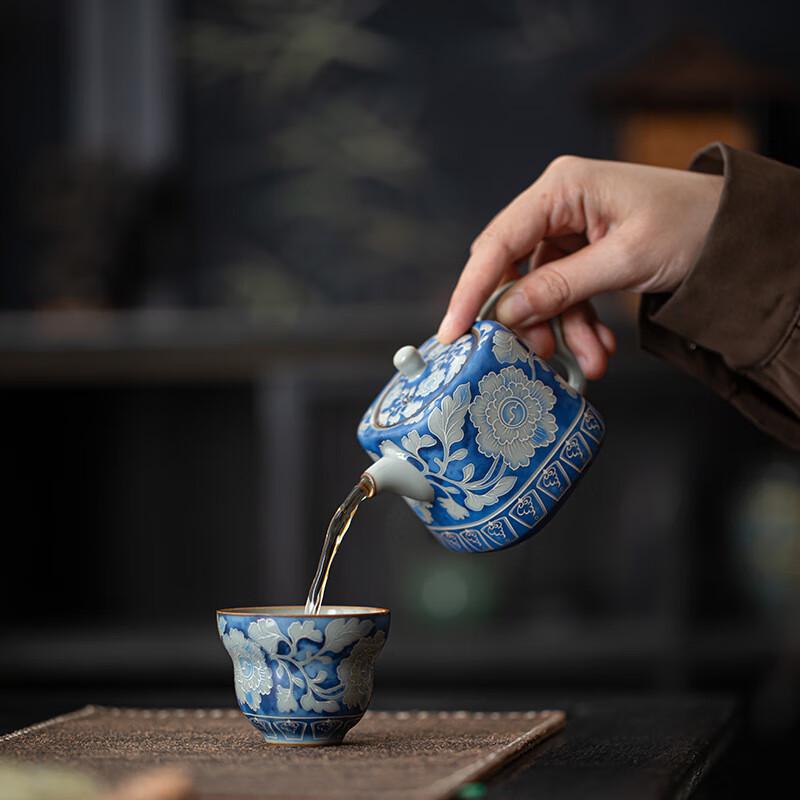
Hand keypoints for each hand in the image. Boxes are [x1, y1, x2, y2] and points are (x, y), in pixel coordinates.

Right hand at [437, 155, 723, 378]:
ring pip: (541, 290)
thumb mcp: (625, 260)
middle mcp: (558, 205)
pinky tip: (599, 347)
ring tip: (589, 361)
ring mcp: (570, 229)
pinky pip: (566, 294)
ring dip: (561, 330)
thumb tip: (506, 313)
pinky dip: (580, 324)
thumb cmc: (693, 225)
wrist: (739, 232)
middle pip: (513, 268)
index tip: (454, 331)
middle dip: (525, 318)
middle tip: (530, 356)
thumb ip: (561, 287)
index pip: (498, 242)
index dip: (471, 289)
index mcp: (561, 188)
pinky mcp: (584, 252)